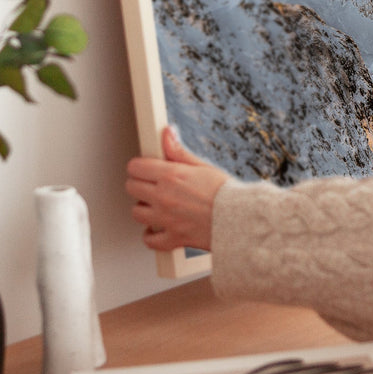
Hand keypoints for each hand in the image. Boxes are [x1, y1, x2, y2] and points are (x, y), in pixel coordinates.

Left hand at [125, 126, 228, 252]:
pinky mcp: (172, 238)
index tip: (146, 168)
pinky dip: (151, 235)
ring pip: (136, 213)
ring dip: (144, 209)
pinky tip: (158, 228)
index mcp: (171, 176)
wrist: (240, 219)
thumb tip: (167, 133)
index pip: (136, 167)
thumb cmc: (226, 192)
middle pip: (131, 188)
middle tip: (151, 185)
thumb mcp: (202, 166)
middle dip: (139, 185)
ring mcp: (166, 219)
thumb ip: (178, 151)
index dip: (140, 166)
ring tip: (157, 205)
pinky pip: (149, 240)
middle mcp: (164, 197)